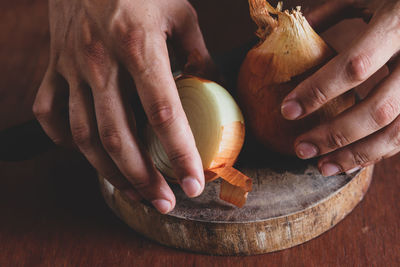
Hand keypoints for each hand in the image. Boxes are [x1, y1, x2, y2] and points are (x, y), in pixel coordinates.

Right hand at [33, 0, 212, 212]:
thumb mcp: (179, 11)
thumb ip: (198, 53)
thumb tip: (212, 87)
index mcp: (137, 45)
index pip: (163, 112)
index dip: (180, 152)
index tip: (194, 183)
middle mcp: (100, 62)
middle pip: (118, 136)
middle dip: (142, 178)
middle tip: (164, 202)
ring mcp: (70, 67)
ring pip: (83, 134)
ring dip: (108, 171)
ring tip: (133, 192)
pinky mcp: (52, 67)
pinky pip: (49, 112)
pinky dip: (64, 139)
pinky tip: (86, 152)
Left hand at [281, 0, 399, 175]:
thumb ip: (330, 12)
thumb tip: (290, 34)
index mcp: (398, 24)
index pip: (355, 67)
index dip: (318, 91)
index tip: (287, 110)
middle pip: (377, 110)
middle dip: (334, 135)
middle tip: (300, 149)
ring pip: (397, 132)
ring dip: (357, 155)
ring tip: (322, 167)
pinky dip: (377, 153)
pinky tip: (350, 162)